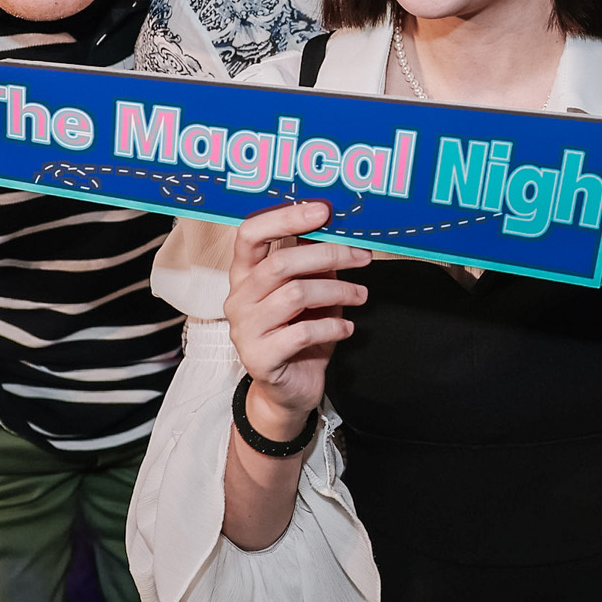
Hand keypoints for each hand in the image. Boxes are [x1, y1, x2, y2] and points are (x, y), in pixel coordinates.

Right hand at [223, 198, 368, 436]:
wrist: (288, 391)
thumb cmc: (299, 333)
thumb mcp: (309, 291)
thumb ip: (315, 263)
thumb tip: (340, 227)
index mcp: (245, 274)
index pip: (250, 234)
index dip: (285, 217)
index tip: (323, 210)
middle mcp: (238, 298)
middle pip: (281, 263)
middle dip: (329, 254)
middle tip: (363, 257)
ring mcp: (245, 329)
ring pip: (295, 295)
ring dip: (337, 290)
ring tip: (361, 295)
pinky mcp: (259, 358)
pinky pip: (302, 333)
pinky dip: (333, 326)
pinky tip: (347, 327)